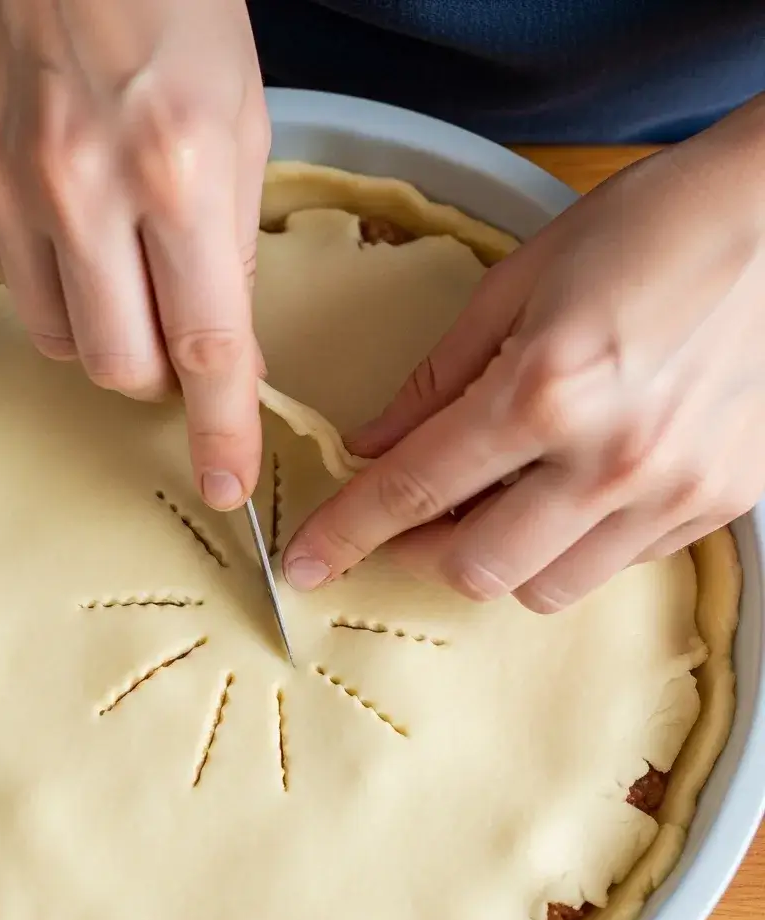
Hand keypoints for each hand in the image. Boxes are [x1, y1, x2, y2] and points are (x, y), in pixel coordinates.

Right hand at [0, 0, 269, 509]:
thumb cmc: (174, 13)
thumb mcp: (242, 126)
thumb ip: (233, 251)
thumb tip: (223, 353)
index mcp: (178, 171)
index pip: (205, 345)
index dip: (221, 428)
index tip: (225, 483)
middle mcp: (80, 187)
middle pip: (117, 366)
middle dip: (156, 377)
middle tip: (174, 336)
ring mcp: (4, 186)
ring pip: (56, 340)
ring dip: (99, 328)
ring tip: (117, 259)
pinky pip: (8, 283)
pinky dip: (49, 275)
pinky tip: (65, 214)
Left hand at [284, 97, 764, 610]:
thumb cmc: (649, 226)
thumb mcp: (518, 283)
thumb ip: (436, 380)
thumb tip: (371, 446)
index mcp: (546, 389)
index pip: (415, 489)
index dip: (347, 533)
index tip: (305, 564)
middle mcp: (610, 459)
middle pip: (476, 569)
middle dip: (422, 552)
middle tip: (410, 518)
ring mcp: (672, 492)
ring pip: (545, 589)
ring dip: (499, 557)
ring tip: (497, 501)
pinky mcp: (718, 504)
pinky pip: (615, 566)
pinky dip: (570, 545)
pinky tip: (569, 491)